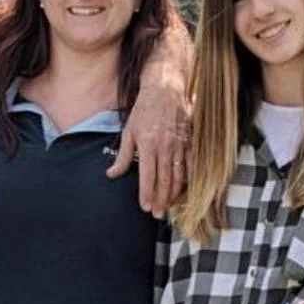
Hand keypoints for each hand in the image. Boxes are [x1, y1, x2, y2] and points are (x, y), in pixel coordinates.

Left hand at [110, 79, 190, 215]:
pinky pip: (191, 165)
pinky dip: (188, 179)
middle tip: (157, 214)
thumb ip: (122, 156)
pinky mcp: (190, 141)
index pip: (147, 177)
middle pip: (164, 180)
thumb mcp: (128, 131)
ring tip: (169, 207)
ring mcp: (179, 145)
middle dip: (160, 200)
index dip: (146, 194)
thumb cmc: (144, 110)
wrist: (165, 89)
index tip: (145, 207)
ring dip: (174, 194)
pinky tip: (184, 190)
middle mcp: (165, 147)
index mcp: (148, 146)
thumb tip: (112, 175)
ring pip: (179, 176)